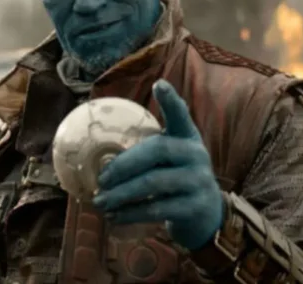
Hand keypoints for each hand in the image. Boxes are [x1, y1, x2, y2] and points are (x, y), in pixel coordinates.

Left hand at [93, 79, 223, 249]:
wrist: (206, 216)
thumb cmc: (176, 179)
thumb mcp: (171, 159)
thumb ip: (148, 149)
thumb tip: (96, 149)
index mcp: (188, 137)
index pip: (181, 115)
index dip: (171, 100)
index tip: (159, 84)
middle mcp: (197, 155)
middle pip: (158, 150)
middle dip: (123, 164)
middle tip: (101, 178)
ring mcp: (198, 181)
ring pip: (153, 183)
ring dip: (121, 193)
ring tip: (100, 201)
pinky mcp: (194, 207)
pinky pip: (156, 208)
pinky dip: (130, 213)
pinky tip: (113, 216)